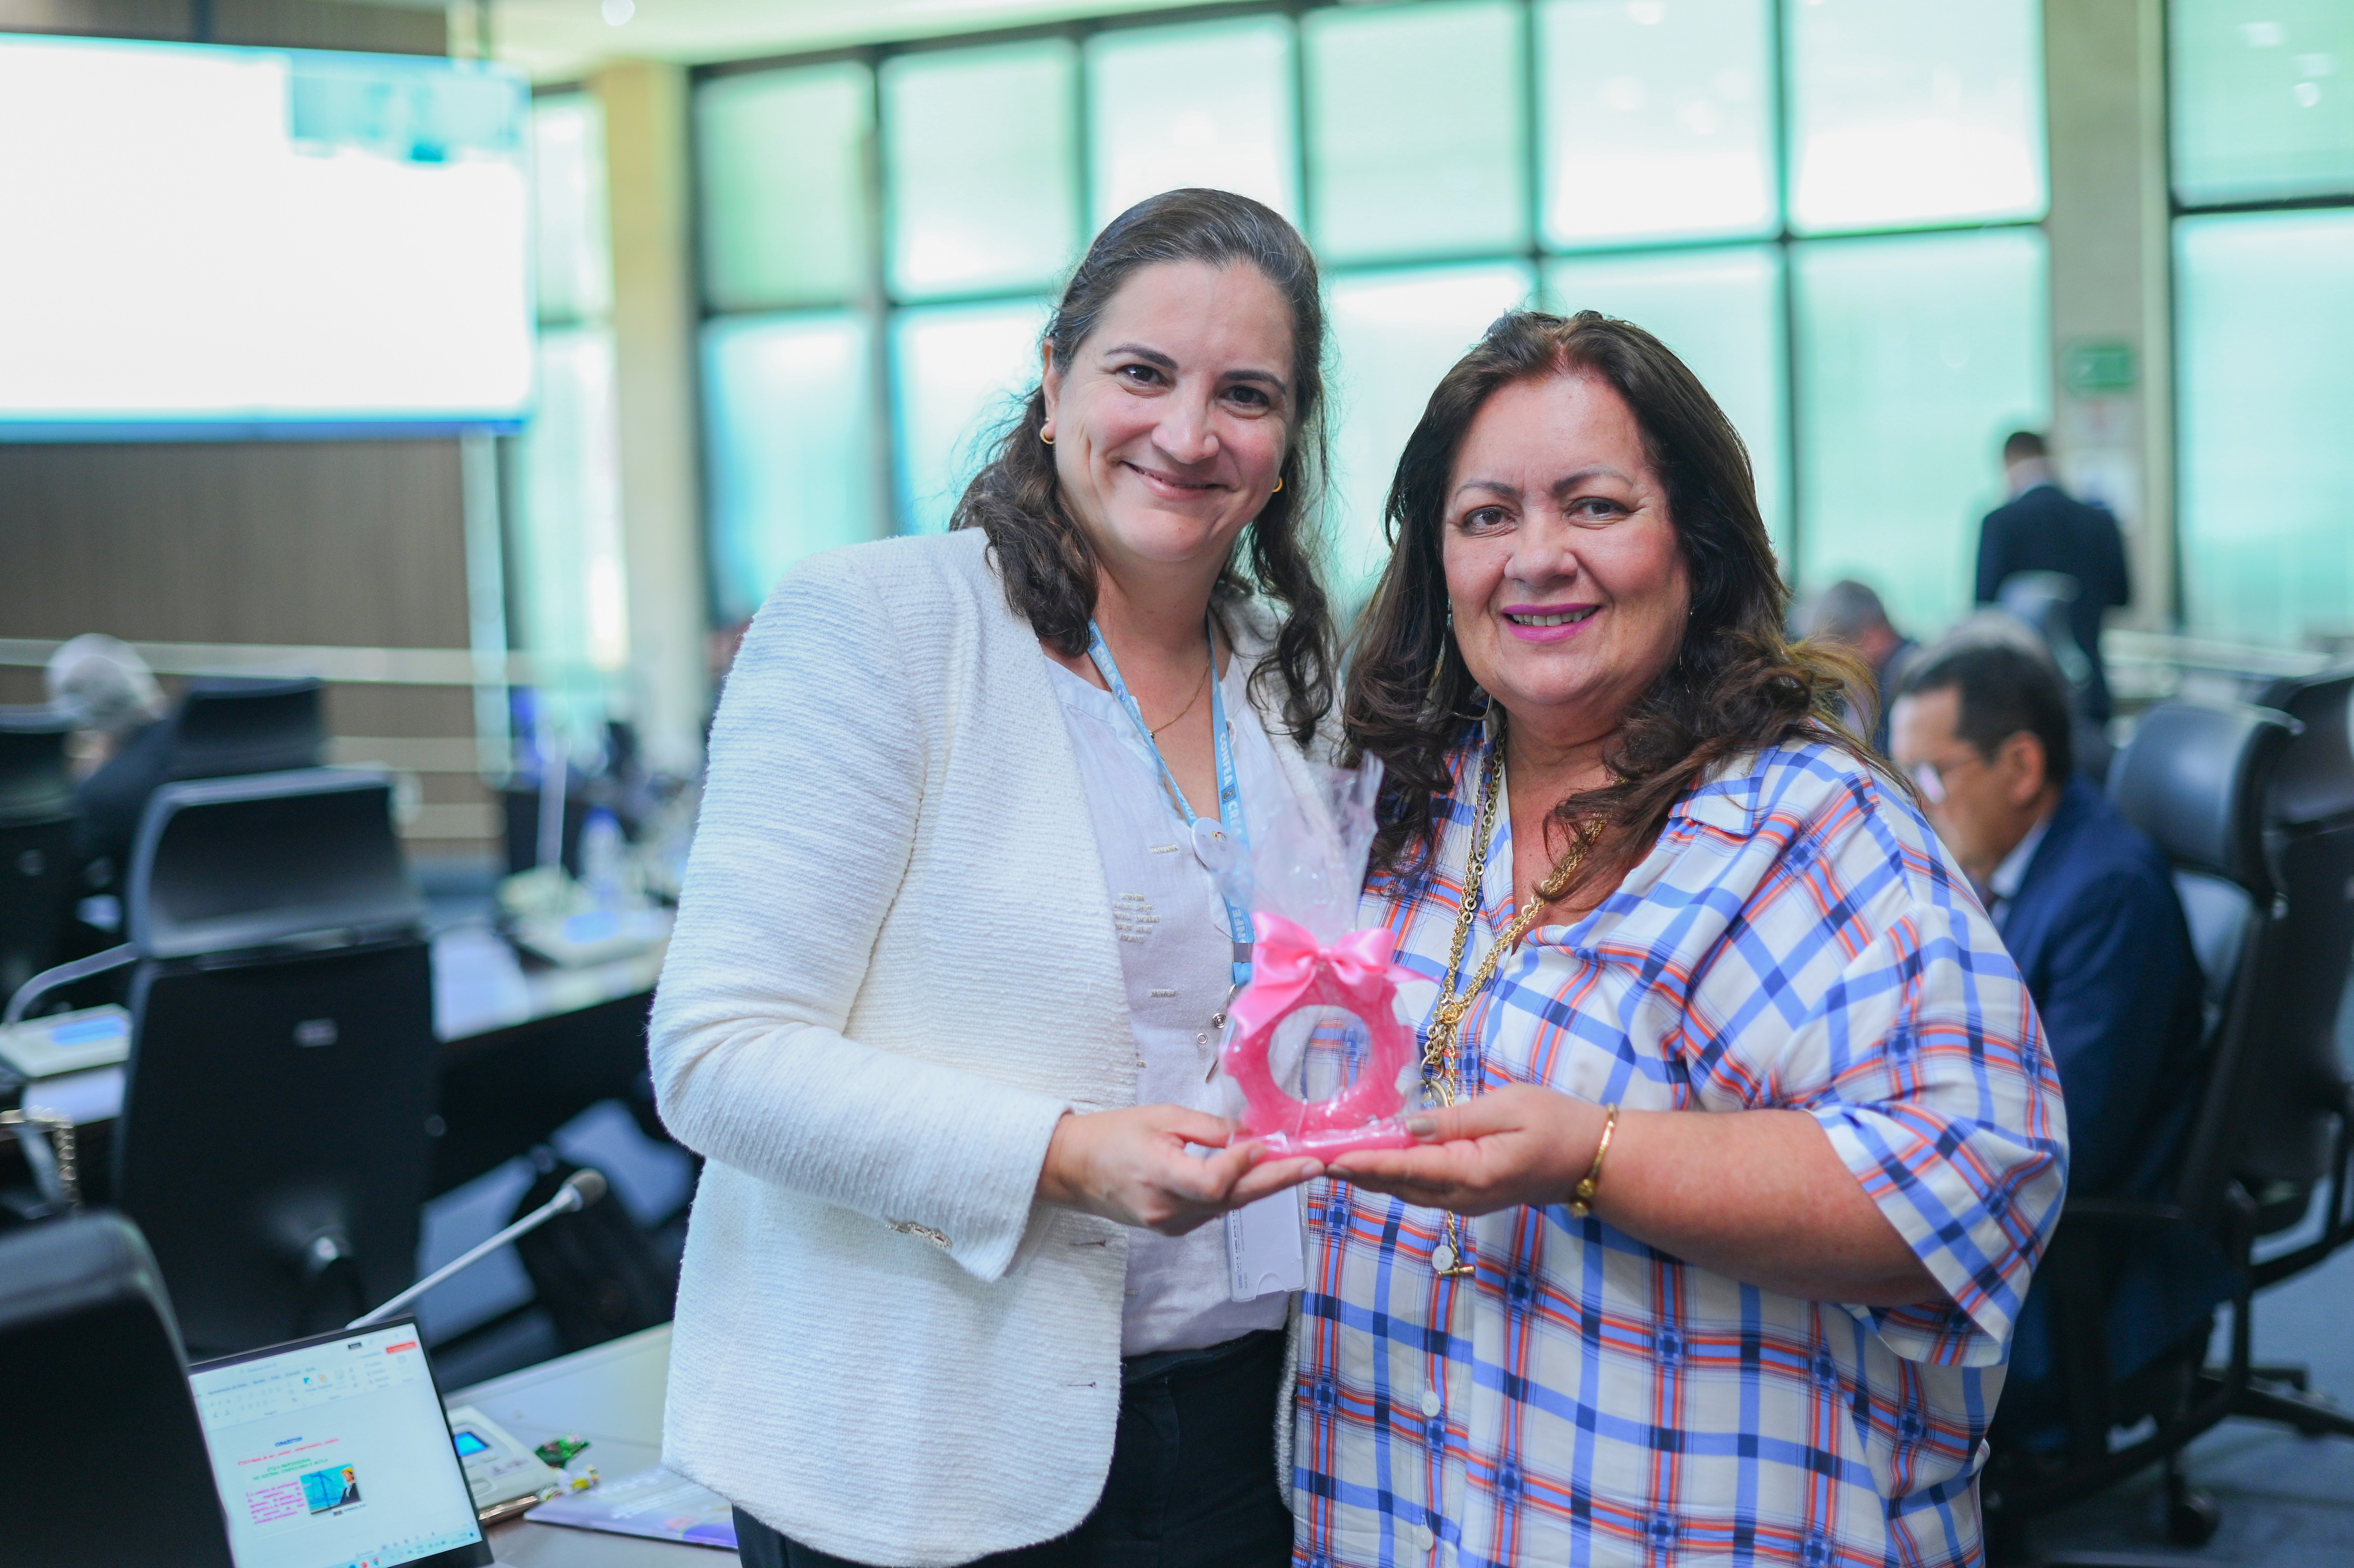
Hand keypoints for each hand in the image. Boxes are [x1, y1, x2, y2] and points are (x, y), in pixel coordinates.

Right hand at [1037, 1105, 1322, 1235]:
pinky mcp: (1173, 1228)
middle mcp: (1167, 1210)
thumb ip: (1208, 1128)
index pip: (1214, 1181)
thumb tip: (1250, 1133)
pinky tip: (1256, 1177)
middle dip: (1277, 1180)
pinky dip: (1236, 1193)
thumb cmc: (1112, 1135)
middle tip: (1313, 1165)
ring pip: (1227, 1207)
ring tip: (1296, 1167)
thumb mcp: (1160, 1117)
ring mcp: (1170, 1225)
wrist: (1072, 1168)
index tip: (1269, 1143)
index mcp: (1158, 1176)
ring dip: (1261, 1187)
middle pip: (1232, 1199)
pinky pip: (1213, 1211)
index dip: (1244, 1164)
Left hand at [1326, 1085, 1604, 1216]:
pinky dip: (1391, 1175)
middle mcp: (1462, 1196)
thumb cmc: (1557, 1124)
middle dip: (1354, 1171)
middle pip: (1396, 1185)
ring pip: (1405, 1190)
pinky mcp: (1466, 1195)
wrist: (1591, 1159)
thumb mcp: (1509, 1107)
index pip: (1406, 1168)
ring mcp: (1463, 1201)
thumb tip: (1407, 1127)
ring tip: (1329, 1156)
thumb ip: (1455, 1119)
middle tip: (1313, 1155)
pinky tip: (1371, 1160)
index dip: (1365, 1162)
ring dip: (1368, 1175)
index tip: (1330, 1158)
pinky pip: (1420, 1187)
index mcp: (1473, 1173)